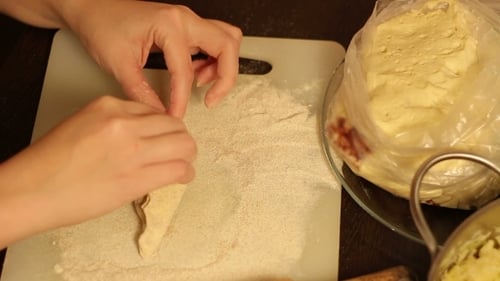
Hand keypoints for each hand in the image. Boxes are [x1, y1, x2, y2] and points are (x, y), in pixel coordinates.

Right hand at [0, 96, 195, 245]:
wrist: (32, 190)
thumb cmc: (51, 162)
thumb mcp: (83, 124)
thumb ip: (116, 123)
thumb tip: (145, 134)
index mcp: (109, 106)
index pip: (155, 111)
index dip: (163, 127)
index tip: (163, 138)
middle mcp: (124, 123)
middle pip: (176, 125)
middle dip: (181, 139)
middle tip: (179, 151)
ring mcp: (132, 150)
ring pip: (184, 145)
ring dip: (187, 156)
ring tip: (182, 164)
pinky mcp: (136, 178)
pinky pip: (178, 170)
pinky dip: (186, 173)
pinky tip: (181, 177)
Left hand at [65, 1, 241, 116]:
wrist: (92, 8)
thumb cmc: (102, 25)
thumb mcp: (119, 63)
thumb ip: (141, 92)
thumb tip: (159, 113)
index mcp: (169, 25)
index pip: (185, 70)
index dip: (182, 98)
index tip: (175, 115)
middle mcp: (184, 19)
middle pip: (227, 45)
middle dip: (226, 76)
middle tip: (211, 99)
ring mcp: (187, 21)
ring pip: (226, 40)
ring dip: (223, 65)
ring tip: (202, 85)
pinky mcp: (185, 26)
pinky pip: (214, 41)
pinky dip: (212, 60)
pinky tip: (194, 74)